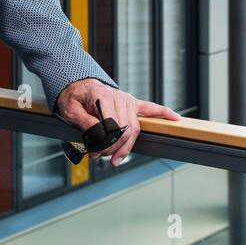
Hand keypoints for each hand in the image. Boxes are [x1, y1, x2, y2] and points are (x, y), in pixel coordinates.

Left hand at [55, 78, 180, 166]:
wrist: (78, 86)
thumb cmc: (74, 98)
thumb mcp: (71, 110)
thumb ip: (84, 122)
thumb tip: (99, 135)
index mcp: (103, 97)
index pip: (112, 126)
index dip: (106, 144)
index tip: (96, 154)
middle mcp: (119, 97)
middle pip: (125, 130)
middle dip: (115, 148)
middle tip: (102, 158)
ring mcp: (128, 100)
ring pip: (135, 128)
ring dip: (127, 146)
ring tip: (116, 158)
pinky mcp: (133, 103)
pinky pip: (151, 108)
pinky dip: (163, 112)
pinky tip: (175, 118)